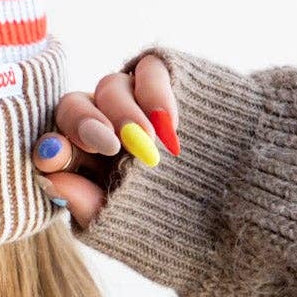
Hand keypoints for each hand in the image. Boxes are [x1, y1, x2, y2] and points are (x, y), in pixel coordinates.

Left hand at [30, 52, 180, 230]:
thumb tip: (51, 181)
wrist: (245, 204)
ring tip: (148, 141)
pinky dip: (155, 93)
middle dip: (84, 123)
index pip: (55, 144)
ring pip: (110, 87)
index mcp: (86, 163)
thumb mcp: (134, 227)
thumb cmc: (183, 223)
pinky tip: (169, 124)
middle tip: (108, 144)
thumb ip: (90, 207)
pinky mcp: (166, 79)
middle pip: (74, 107)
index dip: (52, 147)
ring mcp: (135, 101)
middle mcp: (105, 126)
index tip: (54, 157)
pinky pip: (149, 70)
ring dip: (125, 113)